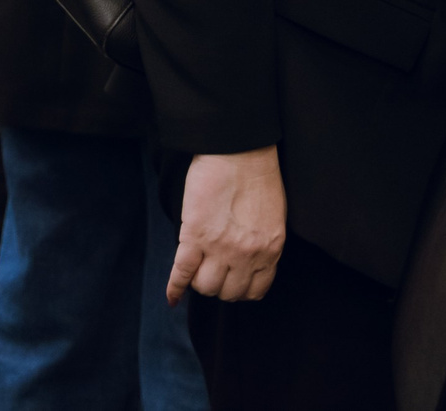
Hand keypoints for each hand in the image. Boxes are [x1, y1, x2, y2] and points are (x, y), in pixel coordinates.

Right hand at [167, 147, 285, 304]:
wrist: (238, 149)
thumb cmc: (257, 176)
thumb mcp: (273, 217)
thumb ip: (263, 243)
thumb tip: (249, 262)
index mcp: (270, 249)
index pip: (255, 290)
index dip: (241, 288)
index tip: (233, 280)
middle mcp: (247, 255)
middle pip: (228, 292)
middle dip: (220, 285)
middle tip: (214, 270)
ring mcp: (220, 248)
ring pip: (205, 287)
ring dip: (200, 281)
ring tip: (198, 268)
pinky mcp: (195, 236)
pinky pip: (182, 273)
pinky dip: (174, 287)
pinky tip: (172, 296)